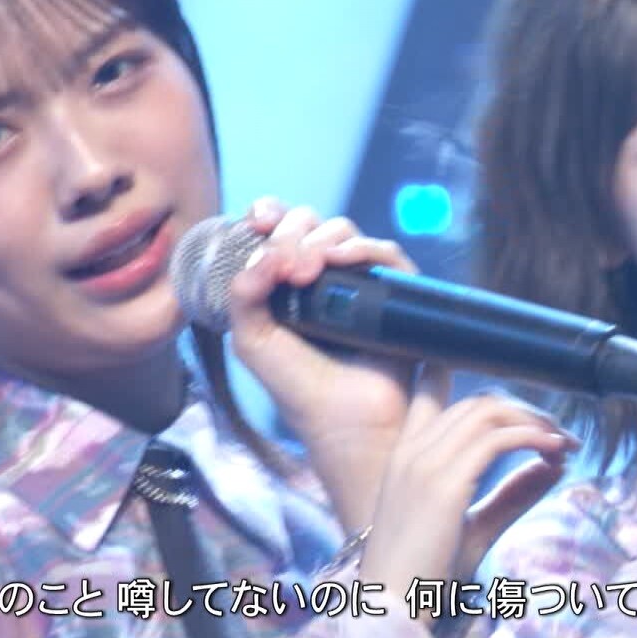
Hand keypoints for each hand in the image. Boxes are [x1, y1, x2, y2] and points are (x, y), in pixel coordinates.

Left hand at [223, 198, 421, 529]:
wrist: (346, 422)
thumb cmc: (298, 388)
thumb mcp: (253, 341)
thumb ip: (242, 293)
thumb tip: (265, 251)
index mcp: (285, 284)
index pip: (278, 231)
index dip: (270, 215)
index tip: (259, 220)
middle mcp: (324, 277)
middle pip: (309, 224)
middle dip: (291, 232)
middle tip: (285, 264)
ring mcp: (360, 282)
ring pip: (343, 232)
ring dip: (320, 240)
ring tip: (306, 270)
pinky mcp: (394, 292)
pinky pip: (382, 252)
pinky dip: (360, 248)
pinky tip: (340, 261)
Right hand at [359, 365, 575, 608]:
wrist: (392, 603)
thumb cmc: (426, 572)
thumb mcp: (473, 527)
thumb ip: (510, 496)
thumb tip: (552, 468)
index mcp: (405, 456)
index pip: (429, 394)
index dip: (472, 384)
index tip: (509, 398)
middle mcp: (412, 451)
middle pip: (476, 404)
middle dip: (524, 412)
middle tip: (557, 434)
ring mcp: (425, 464)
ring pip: (488, 413)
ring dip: (533, 422)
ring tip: (562, 442)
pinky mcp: (444, 483)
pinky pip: (497, 441)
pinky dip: (531, 438)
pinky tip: (553, 452)